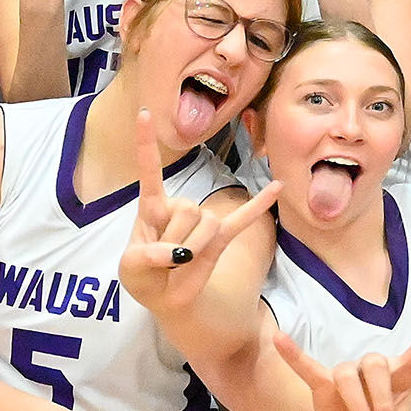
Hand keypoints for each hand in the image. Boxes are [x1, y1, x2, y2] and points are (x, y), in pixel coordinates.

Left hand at [119, 108, 279, 310]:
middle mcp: (179, 206)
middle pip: (186, 210)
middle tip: (164, 262)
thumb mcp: (131, 271)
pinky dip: (260, 203)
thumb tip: (179, 253)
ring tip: (181, 263)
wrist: (167, 297)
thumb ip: (147, 258)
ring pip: (208, 224)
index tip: (144, 112)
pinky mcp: (221, 236)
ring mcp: (202, 220)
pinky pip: (244, 217)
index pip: (150, 171)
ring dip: (194, 251)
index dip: (146, 143)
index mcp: (151, 207)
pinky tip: (279, 186)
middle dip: (174, 243)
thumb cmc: (144, 277)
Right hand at [273, 307, 410, 410]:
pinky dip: (294, 354)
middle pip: (378, 368)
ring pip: (350, 379)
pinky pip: (308, 366)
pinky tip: (278, 338)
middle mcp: (374, 365)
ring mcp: (348, 371)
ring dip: (361, 410)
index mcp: (400, 373)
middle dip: (383, 404)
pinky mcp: (323, 382)